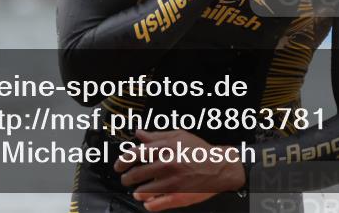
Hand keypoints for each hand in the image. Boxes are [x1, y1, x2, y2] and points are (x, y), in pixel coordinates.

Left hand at [113, 129, 245, 210]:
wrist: (220, 167)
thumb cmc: (199, 151)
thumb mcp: (179, 136)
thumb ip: (157, 135)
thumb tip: (139, 134)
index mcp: (166, 148)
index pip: (135, 154)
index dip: (122, 161)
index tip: (119, 166)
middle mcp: (167, 165)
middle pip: (136, 174)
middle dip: (127, 178)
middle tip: (126, 179)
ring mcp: (172, 183)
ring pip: (142, 191)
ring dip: (137, 192)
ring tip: (138, 191)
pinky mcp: (178, 197)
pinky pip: (155, 205)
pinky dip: (148, 204)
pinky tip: (148, 201)